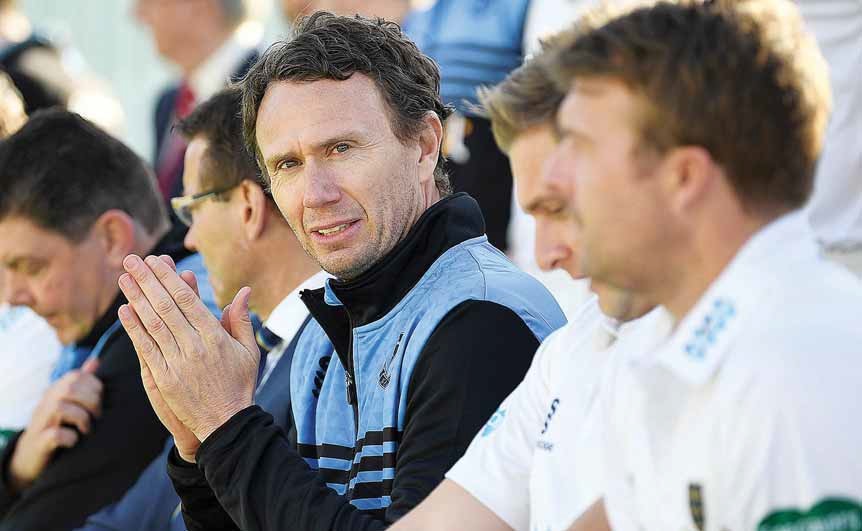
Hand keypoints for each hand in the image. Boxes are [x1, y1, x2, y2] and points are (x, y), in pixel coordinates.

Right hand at [9, 357, 101, 491]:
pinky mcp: (39, 443)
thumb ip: (82, 382)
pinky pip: (54, 435)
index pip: (75, 376)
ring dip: (81, 418)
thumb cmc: (56, 425)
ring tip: (86, 429)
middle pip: (69, 389)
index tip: (101, 400)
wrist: (31, 455)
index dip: (94, 385)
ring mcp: (40, 423)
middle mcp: (45, 404)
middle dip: (92, 401)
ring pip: (60, 407)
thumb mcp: (69, 402)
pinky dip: (69, 437)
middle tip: (97, 416)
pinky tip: (74, 440)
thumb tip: (95, 360)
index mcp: (54, 392)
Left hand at [116, 254, 259, 458]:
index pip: (187, 300)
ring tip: (123, 278)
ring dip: (136, 298)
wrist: (225, 423)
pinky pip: (145, 347)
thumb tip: (243, 291)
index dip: (169, 278)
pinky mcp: (163, 378)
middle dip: (147, 280)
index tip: (156, 262)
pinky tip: (124, 311)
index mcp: (215, 336)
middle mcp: (194, 346)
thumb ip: (241, 320)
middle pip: (166, 305)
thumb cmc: (239, 385)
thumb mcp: (248, 351)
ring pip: (153, 323)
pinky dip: (134, 328)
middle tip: (132, 260)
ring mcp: (177, 362)